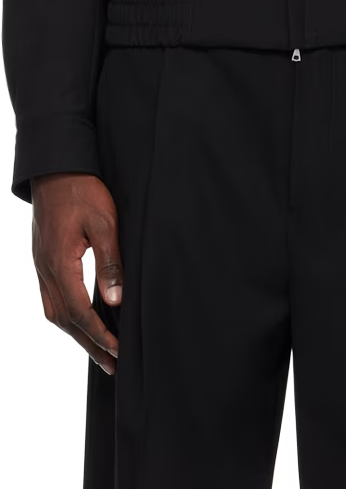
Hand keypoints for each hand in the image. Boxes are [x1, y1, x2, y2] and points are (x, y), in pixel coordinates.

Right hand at [31, 172, 122, 374]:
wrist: (54, 166)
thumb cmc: (82, 189)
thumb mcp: (104, 222)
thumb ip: (110, 262)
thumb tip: (115, 301)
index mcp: (60, 263)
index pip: (79, 313)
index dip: (100, 335)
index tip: (119, 351)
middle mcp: (45, 269)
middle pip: (64, 320)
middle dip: (89, 344)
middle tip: (112, 365)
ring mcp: (40, 265)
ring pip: (54, 312)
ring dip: (76, 333)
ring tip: (98, 349)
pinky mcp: (42, 258)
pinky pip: (51, 297)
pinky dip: (66, 316)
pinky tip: (80, 319)